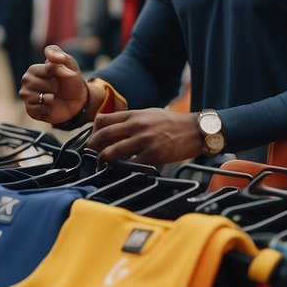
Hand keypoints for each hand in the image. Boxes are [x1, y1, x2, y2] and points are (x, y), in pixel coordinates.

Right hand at [20, 45, 88, 125]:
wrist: (77, 101)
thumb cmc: (70, 81)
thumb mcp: (69, 65)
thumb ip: (60, 56)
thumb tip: (51, 56)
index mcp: (33, 69)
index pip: (47, 70)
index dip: (59, 73)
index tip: (63, 74)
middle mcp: (27, 82)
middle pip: (42, 84)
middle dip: (54, 87)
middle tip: (56, 88)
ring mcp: (27, 96)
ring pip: (39, 97)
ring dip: (51, 98)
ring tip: (52, 97)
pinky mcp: (30, 110)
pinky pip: (37, 109)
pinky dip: (47, 109)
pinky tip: (49, 107)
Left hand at [87, 108, 203, 166]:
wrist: (195, 129)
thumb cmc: (173, 122)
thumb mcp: (150, 114)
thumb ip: (132, 120)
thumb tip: (115, 130)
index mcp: (134, 115)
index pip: (103, 120)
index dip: (93, 132)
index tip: (93, 141)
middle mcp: (136, 126)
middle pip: (103, 135)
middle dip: (92, 148)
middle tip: (92, 156)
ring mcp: (144, 140)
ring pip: (113, 152)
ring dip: (104, 161)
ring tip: (103, 166)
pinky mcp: (154, 154)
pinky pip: (132, 165)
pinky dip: (124, 170)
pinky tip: (122, 172)